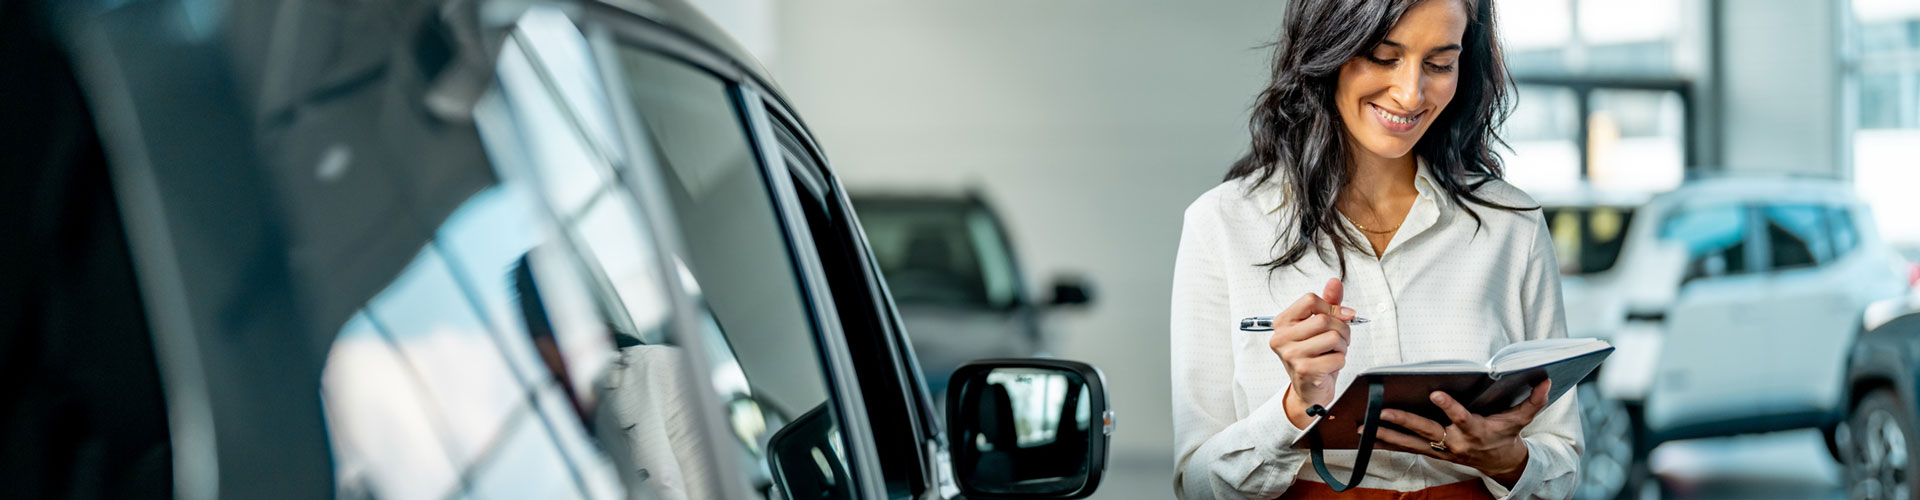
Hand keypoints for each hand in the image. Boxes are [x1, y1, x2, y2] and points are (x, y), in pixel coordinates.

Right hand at [1270, 278, 1355, 428]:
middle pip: (1324, 319)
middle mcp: (1281, 338)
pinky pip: (1337, 358)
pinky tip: (1330, 365)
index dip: (1330, 307)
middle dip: (1341, 330)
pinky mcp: (1304, 370)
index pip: (1310, 300)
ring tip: (1333, 352)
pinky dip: (1340, 361)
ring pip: (1333, 337)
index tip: (1338, 317)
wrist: (1309, 390)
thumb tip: (1335, 282)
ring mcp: (1291, 355)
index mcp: (1282, 322)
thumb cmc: (1314, 356)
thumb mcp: (1319, 327)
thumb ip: (1327, 303)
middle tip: (1338, 340)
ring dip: (1342, 346)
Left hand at [1369, 380, 1551, 486]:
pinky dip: (1385, 441)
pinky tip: (1366, 434)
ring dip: (1386, 433)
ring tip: (1363, 425)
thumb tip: (1546, 379)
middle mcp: (1454, 442)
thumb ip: (1534, 400)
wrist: (1501, 464)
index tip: (1436, 393)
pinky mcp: (1431, 452)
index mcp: (1475, 430)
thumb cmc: (1507, 436)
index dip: (1449, 407)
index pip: (1461, 418)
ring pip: (1410, 442)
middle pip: (1427, 431)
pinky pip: (1405, 447)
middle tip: (1384, 410)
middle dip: (1404, 421)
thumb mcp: (1522, 419)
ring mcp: (1441, 449)